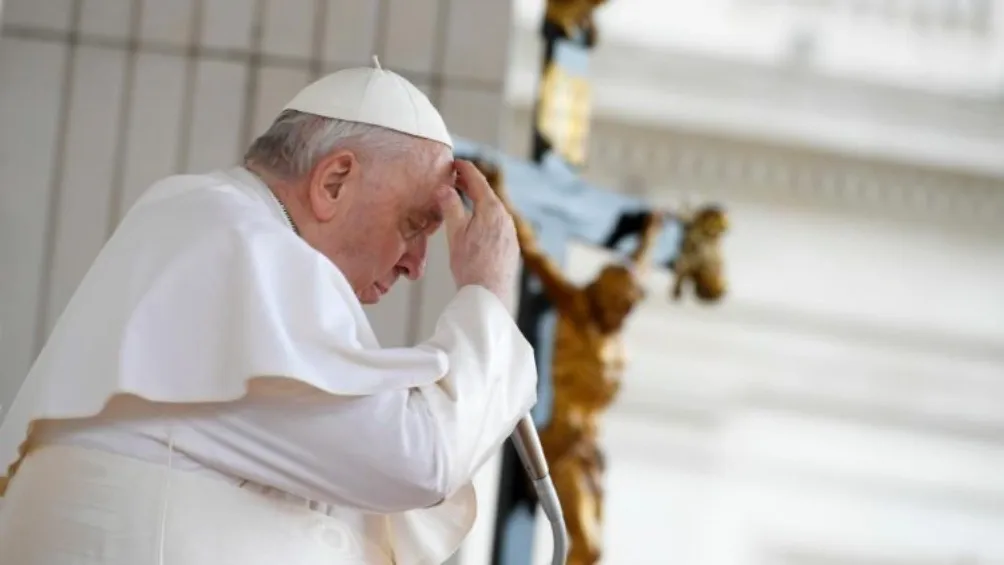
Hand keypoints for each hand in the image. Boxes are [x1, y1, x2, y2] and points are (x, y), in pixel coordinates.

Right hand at [441, 160, 519, 305]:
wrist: (489, 295)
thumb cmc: (470, 266)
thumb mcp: (455, 233)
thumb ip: (451, 207)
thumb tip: (445, 188)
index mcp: (492, 210)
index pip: (478, 181)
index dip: (466, 169)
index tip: (456, 163)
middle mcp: (506, 218)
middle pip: (487, 194)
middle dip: (471, 185)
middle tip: (456, 178)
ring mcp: (510, 233)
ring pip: (493, 210)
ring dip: (478, 201)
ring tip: (464, 199)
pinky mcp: (511, 246)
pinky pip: (498, 224)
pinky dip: (485, 217)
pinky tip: (476, 225)